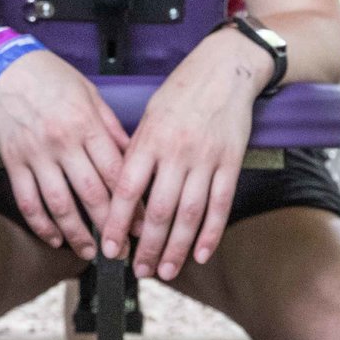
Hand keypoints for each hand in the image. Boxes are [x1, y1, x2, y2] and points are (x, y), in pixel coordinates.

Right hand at [0, 52, 128, 259]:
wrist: (4, 65)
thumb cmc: (51, 75)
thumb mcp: (90, 93)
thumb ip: (111, 127)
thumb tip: (133, 156)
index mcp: (86, 124)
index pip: (116, 172)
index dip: (132, 203)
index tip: (143, 225)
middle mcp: (62, 142)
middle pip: (92, 194)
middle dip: (110, 227)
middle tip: (123, 248)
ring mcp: (36, 154)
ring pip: (59, 204)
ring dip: (76, 234)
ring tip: (90, 252)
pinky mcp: (13, 161)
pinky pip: (27, 200)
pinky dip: (40, 224)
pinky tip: (54, 237)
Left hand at [99, 31, 267, 281]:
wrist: (225, 68)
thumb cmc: (182, 90)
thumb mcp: (149, 115)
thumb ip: (137, 152)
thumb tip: (123, 191)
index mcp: (149, 139)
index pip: (127, 190)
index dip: (117, 223)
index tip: (109, 247)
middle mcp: (176, 152)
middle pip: (158, 210)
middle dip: (147, 247)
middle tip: (139, 270)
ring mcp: (206, 159)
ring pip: (189, 214)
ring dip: (176, 248)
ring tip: (166, 271)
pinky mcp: (230, 163)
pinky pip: (220, 205)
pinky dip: (211, 233)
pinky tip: (200, 253)